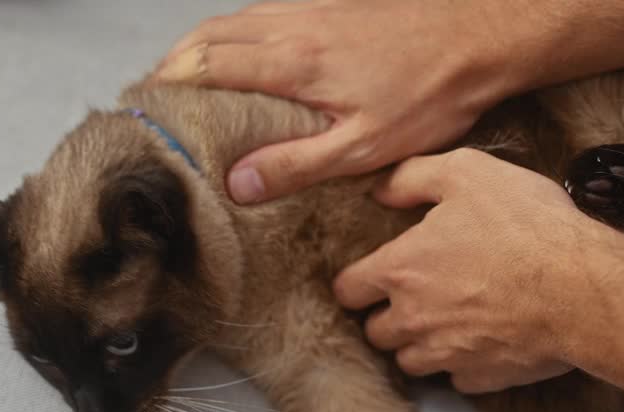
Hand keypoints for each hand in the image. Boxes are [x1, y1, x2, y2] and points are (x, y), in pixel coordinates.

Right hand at [154, 0, 515, 203]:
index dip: (168, 85)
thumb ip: (297, 164)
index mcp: (292, 62)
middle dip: (171, 63)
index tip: (145, 108)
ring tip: (183, 78)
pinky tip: (242, 55)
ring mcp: (310, 11)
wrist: (479, 37)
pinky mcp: (330, 7)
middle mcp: (292, 27)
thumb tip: (238, 182)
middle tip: (153, 96)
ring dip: (200, 46)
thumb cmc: (430, 93)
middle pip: (208, 35)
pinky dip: (234, 33)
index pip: (206, 65)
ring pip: (233, 19)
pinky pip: (263, 13)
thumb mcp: (364, 146)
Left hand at [334, 149, 623, 393]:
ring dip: (420, 346)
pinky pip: (457, 379)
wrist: (582, 288)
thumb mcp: (468, 173)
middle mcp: (413, 319)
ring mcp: (445, 354)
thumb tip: (381, 190)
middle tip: (414, 298)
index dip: (358, 283)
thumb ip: (414, 178)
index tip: (373, 278)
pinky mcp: (480, 378)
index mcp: (400, 270)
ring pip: (410, 363)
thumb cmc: (526, 226)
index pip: (348, 290)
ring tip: (446, 323)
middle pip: (376, 333)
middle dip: (388, 318)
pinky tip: (482, 341)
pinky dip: (463, 364)